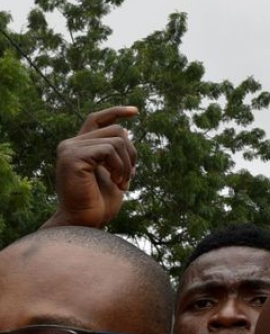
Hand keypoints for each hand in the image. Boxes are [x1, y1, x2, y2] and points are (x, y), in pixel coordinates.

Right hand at [44, 106, 137, 228]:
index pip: (97, 119)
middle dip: (132, 154)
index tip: (137, 111)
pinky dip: (120, 167)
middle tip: (129, 177)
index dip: (117, 112)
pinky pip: (110, 149)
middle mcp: (71, 144)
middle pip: (117, 131)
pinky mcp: (72, 156)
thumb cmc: (99, 203)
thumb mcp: (114, 173)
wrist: (85, 221)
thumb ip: (117, 154)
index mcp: (80, 146)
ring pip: (117, 140)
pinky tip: (117, 182)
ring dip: (127, 164)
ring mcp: (69, 148)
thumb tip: (126, 132)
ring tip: (122, 183)